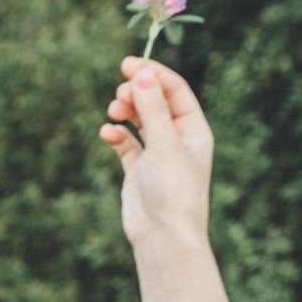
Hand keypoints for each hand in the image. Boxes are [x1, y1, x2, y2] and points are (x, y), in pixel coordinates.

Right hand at [100, 57, 214, 250]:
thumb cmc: (173, 192)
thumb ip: (152, 108)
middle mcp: (176, 139)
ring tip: (113, 112)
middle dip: (135, 93)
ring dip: (124, 111)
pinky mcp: (137, 170)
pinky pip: (124, 143)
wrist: (163, 237)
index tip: (129, 64)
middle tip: (120, 95)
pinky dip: (115, 134)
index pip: (174, 91)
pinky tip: (107, 133)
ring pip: (138, 120)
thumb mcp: (164, 144)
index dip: (153, 74)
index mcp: (193, 130)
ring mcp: (156, 154)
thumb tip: (143, 73)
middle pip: (154, 102)